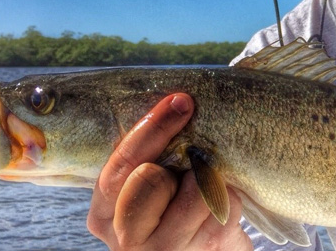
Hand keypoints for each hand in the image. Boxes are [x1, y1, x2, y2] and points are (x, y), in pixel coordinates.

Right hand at [86, 93, 250, 250]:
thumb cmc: (180, 218)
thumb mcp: (154, 193)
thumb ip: (151, 162)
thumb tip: (179, 106)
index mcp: (104, 213)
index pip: (120, 164)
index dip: (152, 128)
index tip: (180, 100)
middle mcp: (125, 236)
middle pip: (149, 176)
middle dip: (180, 163)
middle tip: (194, 167)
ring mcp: (160, 250)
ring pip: (193, 189)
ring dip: (209, 182)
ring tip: (208, 196)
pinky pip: (222, 204)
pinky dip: (230, 199)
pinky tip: (221, 212)